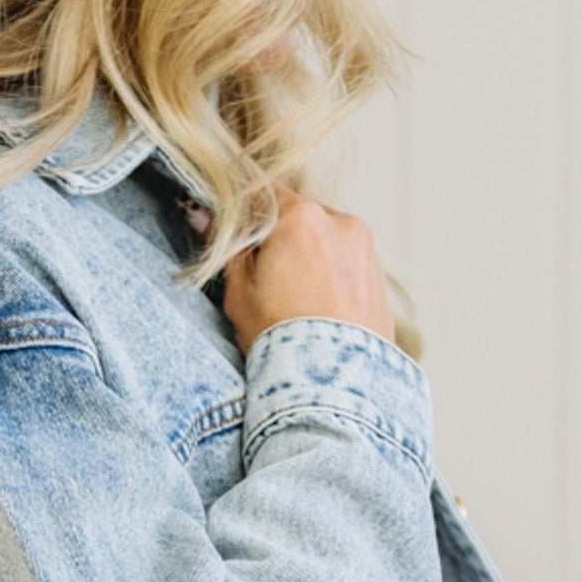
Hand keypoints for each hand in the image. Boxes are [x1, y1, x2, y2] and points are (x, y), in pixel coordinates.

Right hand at [180, 184, 397, 358]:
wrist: (334, 388)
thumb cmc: (282, 342)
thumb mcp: (239, 294)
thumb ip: (225, 248)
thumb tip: (201, 215)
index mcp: (300, 218)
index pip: (261, 192)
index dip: (240, 207)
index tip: (226, 219)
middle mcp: (340, 223)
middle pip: (297, 216)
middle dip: (277, 236)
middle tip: (259, 273)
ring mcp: (366, 249)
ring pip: (324, 238)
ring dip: (306, 254)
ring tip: (290, 297)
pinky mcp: (380, 277)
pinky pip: (346, 263)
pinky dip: (330, 274)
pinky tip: (315, 307)